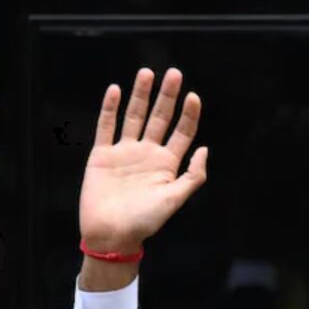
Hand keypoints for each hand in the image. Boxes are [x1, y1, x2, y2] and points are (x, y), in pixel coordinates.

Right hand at [79, 68, 207, 251]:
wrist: (111, 235)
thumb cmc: (145, 221)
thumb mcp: (175, 199)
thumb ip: (192, 176)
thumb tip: (205, 149)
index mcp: (168, 164)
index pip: (182, 132)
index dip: (188, 114)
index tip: (193, 96)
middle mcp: (148, 154)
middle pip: (160, 118)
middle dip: (167, 96)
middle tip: (174, 73)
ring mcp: (125, 152)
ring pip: (134, 117)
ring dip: (141, 95)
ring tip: (147, 73)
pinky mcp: (103, 155)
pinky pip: (106, 127)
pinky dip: (110, 109)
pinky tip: (115, 90)